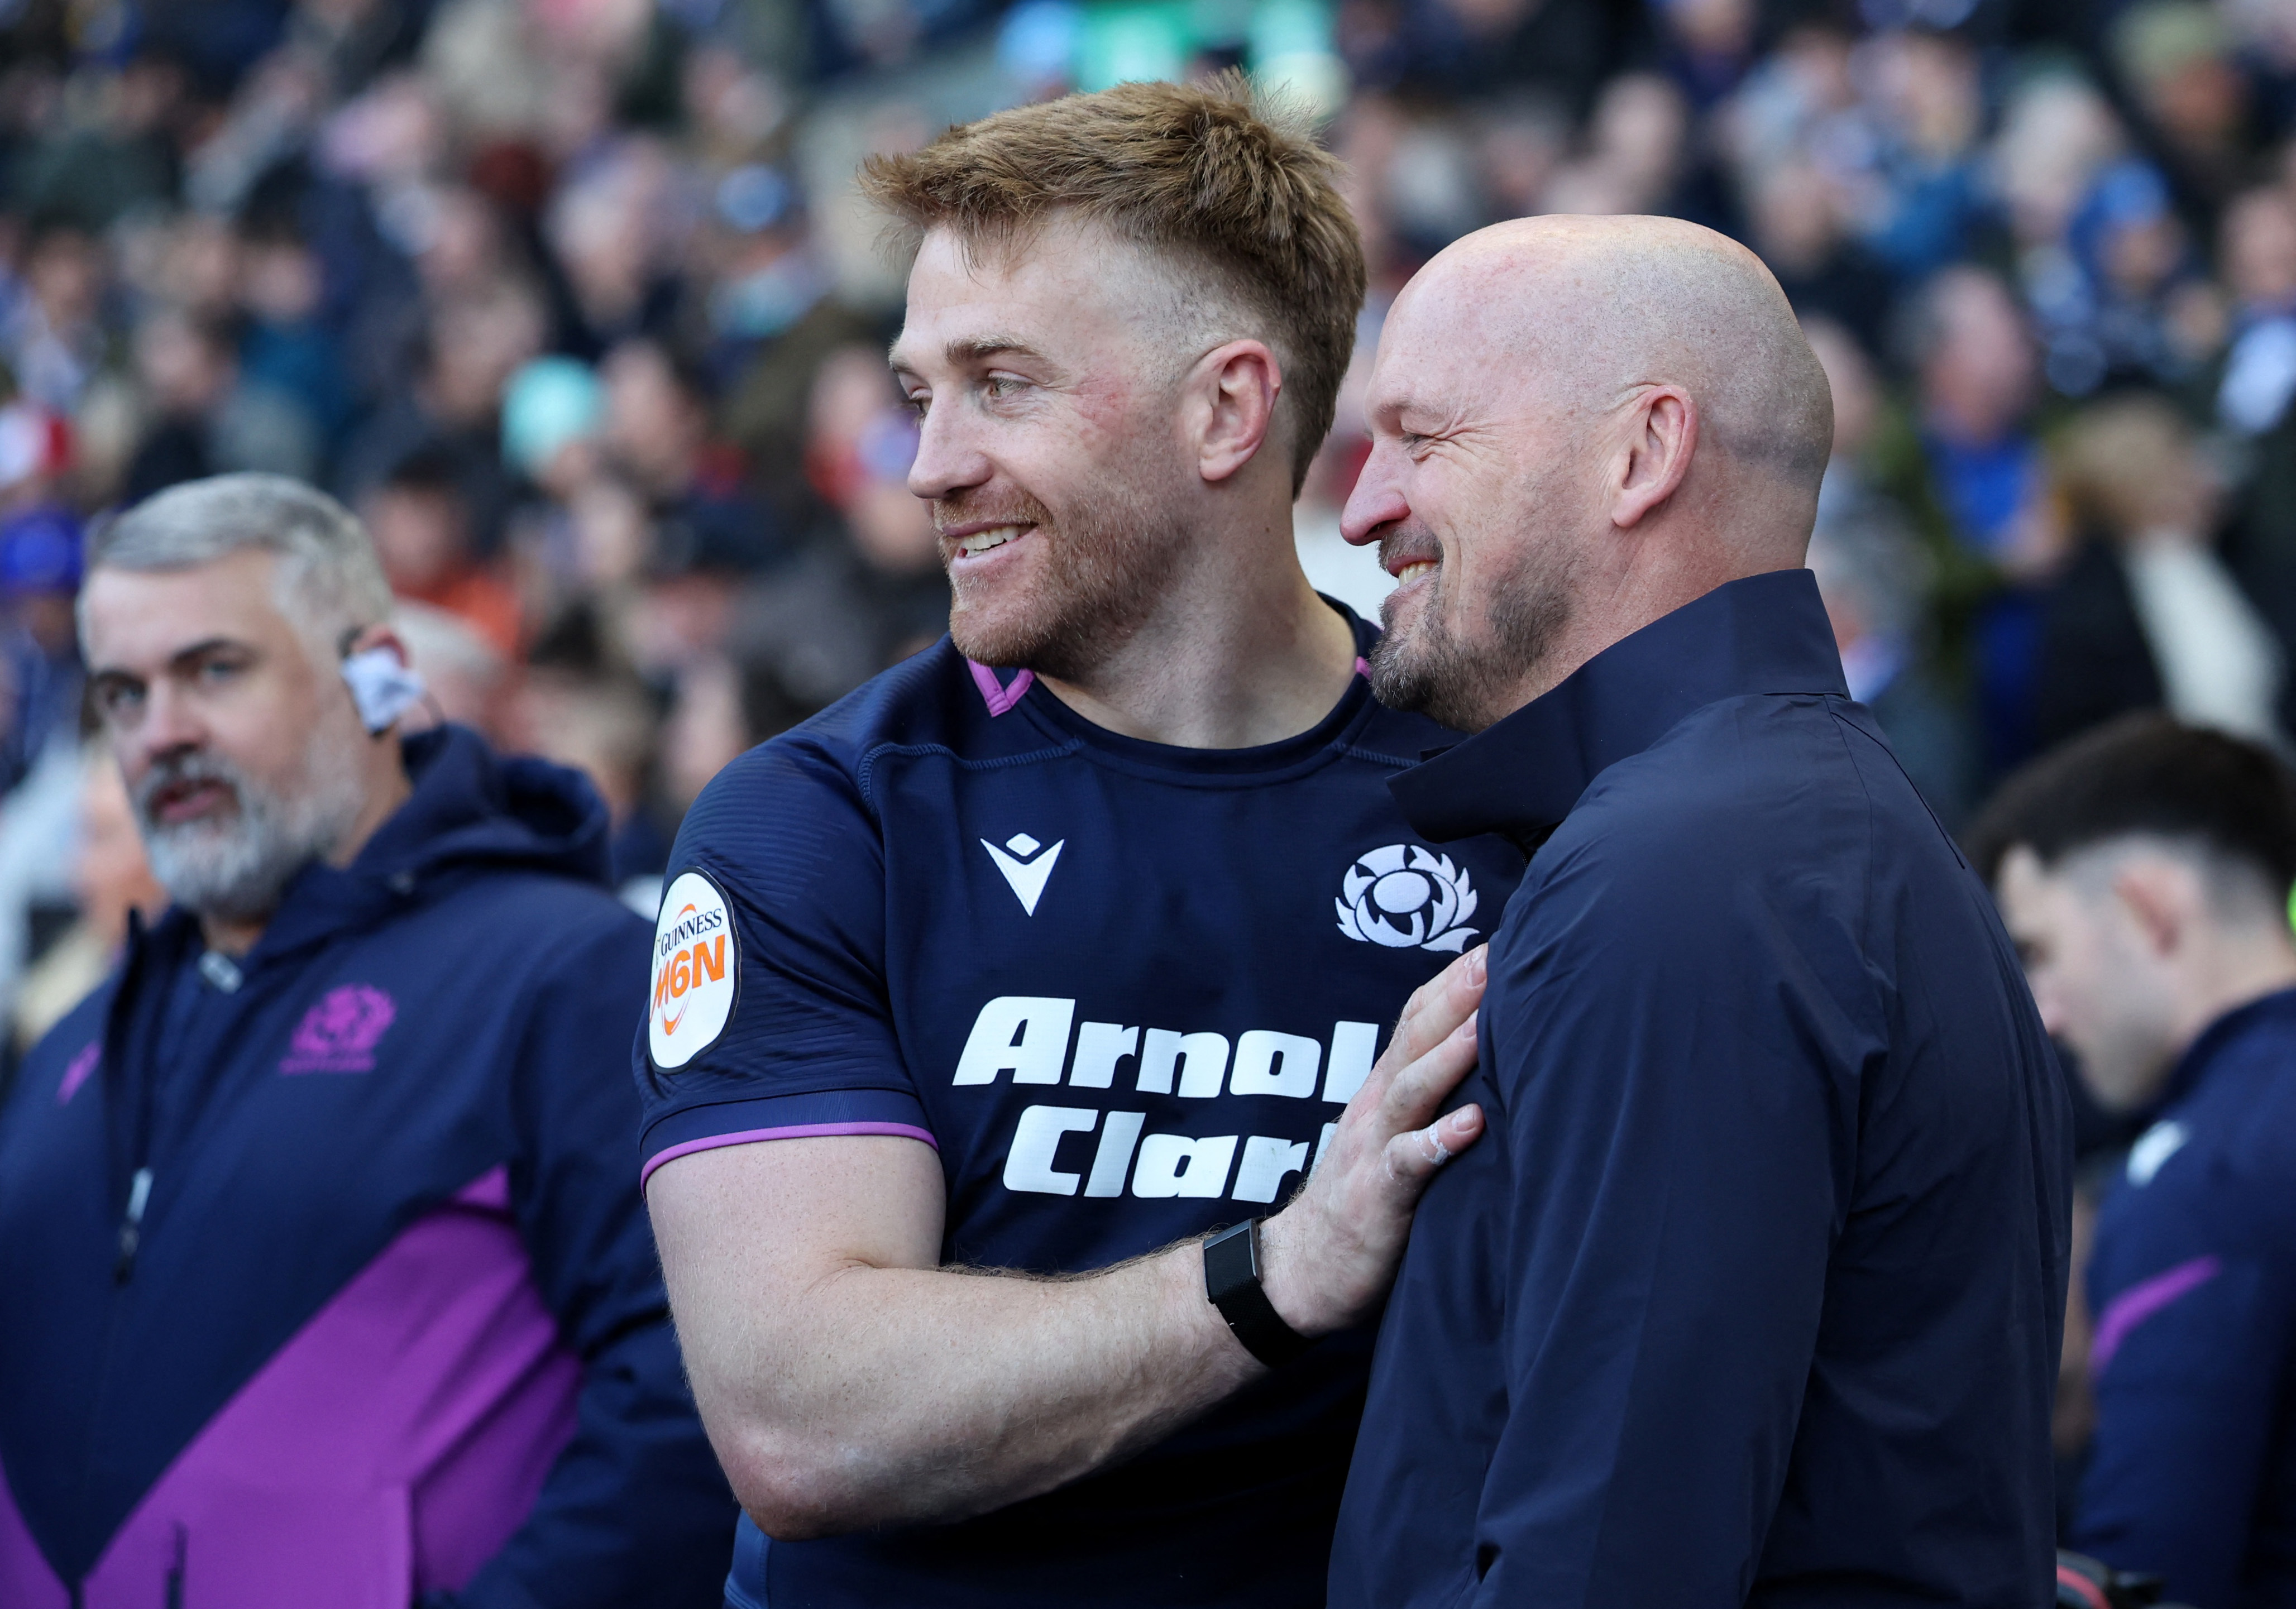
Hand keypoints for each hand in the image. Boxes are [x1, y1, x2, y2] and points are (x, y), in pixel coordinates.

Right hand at [1256, 945, 1486, 1337]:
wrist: (1303, 1269)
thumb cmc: (1364, 1196)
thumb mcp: (1392, 1132)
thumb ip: (1426, 1093)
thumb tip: (1484, 1052)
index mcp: (1385, 1087)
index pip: (1417, 1017)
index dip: (1453, 979)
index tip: (1498, 942)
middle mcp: (1377, 1106)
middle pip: (1415, 1038)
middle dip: (1456, 996)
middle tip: (1497, 956)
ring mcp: (1373, 1147)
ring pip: (1413, 1090)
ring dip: (1450, 1056)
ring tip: (1488, 1026)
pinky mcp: (1377, 1196)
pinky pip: (1407, 1163)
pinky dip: (1439, 1140)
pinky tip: (1474, 1124)